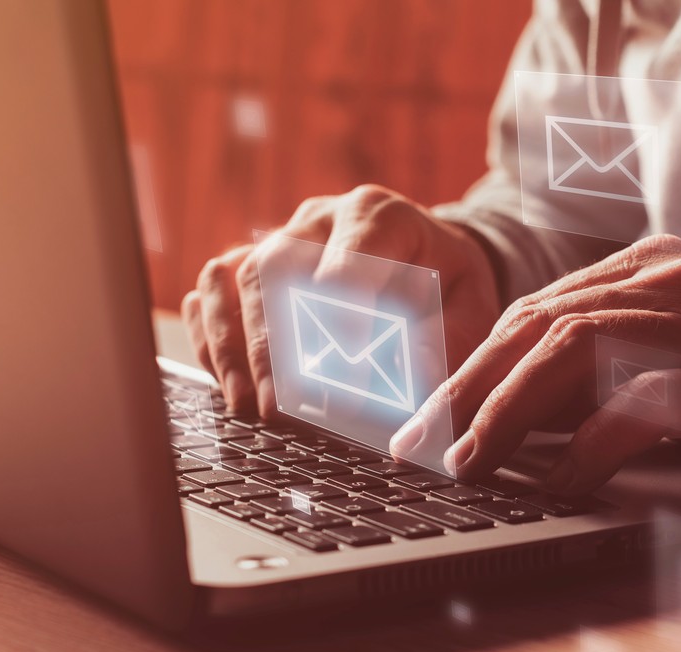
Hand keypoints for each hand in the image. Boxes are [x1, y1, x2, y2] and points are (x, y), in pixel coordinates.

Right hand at [181, 185, 501, 416]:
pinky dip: (211, 332)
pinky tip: (226, 378)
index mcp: (378, 215)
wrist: (427, 254)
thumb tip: (417, 381)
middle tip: (283, 406)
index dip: (341, 323)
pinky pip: (213, 287)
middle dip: (277, 344)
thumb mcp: (469, 304)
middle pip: (278, 268)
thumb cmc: (447, 282)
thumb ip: (447, 340)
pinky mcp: (251, 260)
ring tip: (247, 403)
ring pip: (237, 276)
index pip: (348, 264)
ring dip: (236, 344)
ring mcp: (279, 235)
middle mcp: (320, 218)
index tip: (344, 380)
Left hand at [393, 235, 680, 508]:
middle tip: (418, 444)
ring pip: (574, 355)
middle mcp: (671, 281)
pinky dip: (588, 450)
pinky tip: (557, 486)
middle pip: (540, 326)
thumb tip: (516, 419)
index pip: (538, 309)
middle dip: (468, 389)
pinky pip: (638, 409)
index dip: (475, 364)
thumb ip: (608, 371)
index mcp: (655, 269)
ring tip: (466, 466)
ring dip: (508, 415)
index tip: (428, 414)